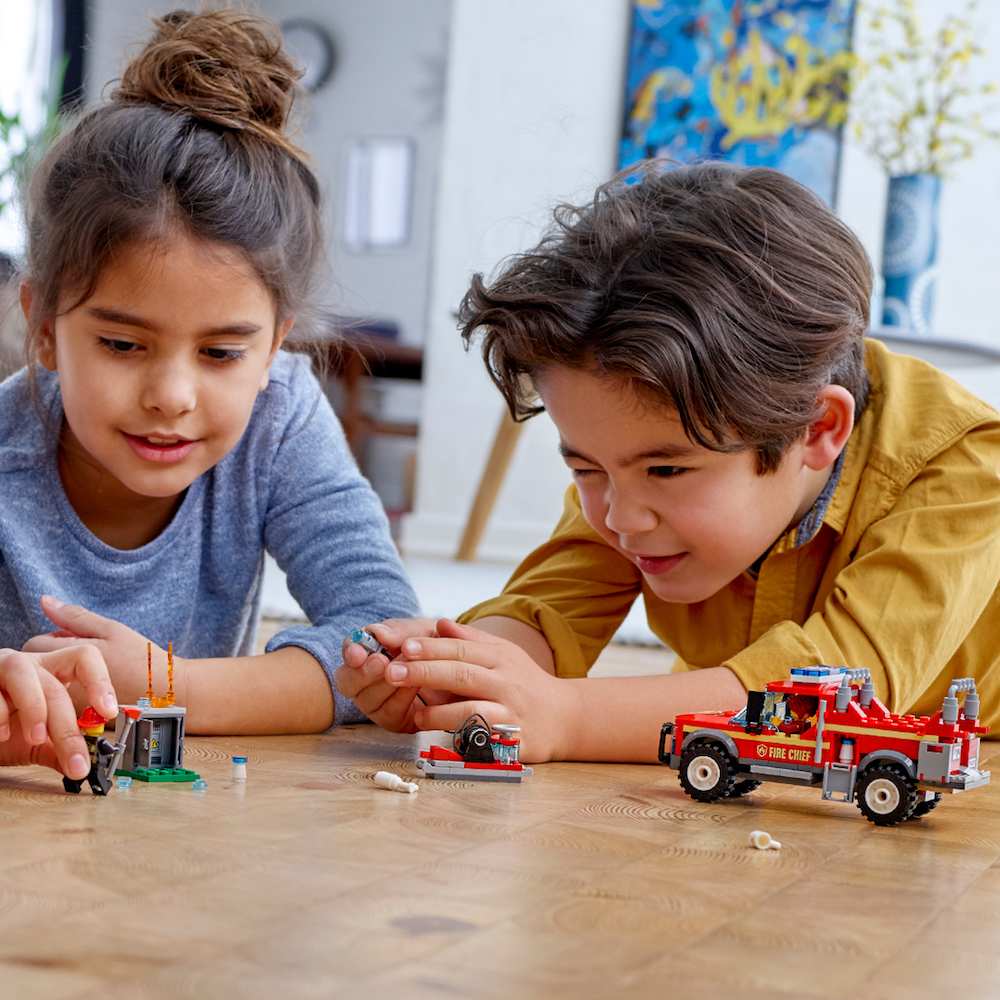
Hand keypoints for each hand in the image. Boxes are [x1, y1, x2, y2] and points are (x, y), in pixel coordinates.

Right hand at [0, 645, 118, 776]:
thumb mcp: (33, 742)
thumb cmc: (2, 727)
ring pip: (23, 673)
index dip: (100, 681)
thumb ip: (58, 749)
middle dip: (67, 727)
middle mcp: (29, 664)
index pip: (84, 659)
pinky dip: (0, 716)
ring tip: (36, 737)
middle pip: (56, 685)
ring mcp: (0, 667)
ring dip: (34, 709)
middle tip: (75, 760)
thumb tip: (81, 766)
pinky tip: (2, 735)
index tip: (108, 711)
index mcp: (51, 671)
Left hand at [22, 596, 165, 707]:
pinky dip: (74, 694)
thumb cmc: (142, 660)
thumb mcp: (111, 630)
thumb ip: (75, 617)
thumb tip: (45, 602)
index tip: (78, 641)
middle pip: (38, 667)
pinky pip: (63, 703)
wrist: (165, 695)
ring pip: (50, 686)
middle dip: (55, 659)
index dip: (54, 638)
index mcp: (70, 655)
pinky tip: (96, 690)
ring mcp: (69, 704)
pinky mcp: (77, 719)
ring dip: (63, 678)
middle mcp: (65, 683)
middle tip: (87, 659)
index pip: (35, 643)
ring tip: (93, 675)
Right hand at [336, 618, 455, 732]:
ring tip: (407, 670)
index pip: (349, 651)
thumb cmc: (434, 646)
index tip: (358, 653)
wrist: (459, 668)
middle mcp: (365, 681)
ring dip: (385, 685)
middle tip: (382, 662)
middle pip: (347, 682)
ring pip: (367, 700)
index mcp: (368, 652)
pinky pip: (388, 714)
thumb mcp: (421, 630)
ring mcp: (377, 703)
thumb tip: (378, 632)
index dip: (350, 651)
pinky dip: (400, 699)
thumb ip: (400, 630)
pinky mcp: (394, 720)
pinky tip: (414, 686)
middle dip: (363, 673)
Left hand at [383, 620, 576, 762]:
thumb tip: (438, 624)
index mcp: (500, 657)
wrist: (566, 717)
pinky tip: (441, 739)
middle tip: (392, 672)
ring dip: (438, 711)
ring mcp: (510, 712)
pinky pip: (482, 740)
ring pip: (471, 709)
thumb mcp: (504, 654)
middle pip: (461, 674)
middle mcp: (506, 682)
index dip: (432, 647)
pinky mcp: (513, 741)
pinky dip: (458, 738)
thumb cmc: (526, 683)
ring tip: (416, 713)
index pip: (461, 648)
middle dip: (424, 672)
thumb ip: (470, 639)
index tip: (404, 647)